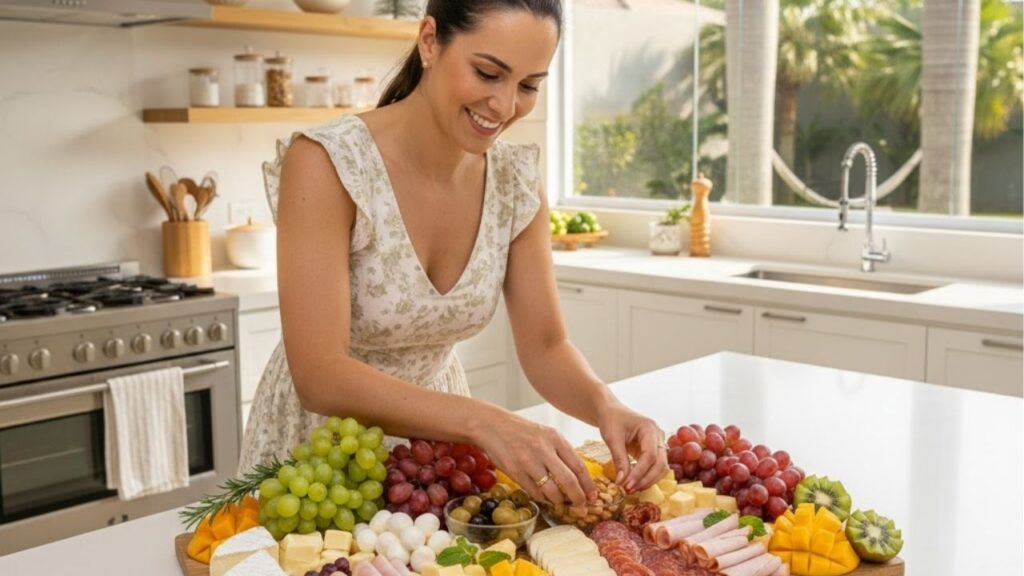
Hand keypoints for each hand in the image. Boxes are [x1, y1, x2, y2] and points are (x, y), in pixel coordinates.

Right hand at [474, 412, 596, 505]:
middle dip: (578, 498)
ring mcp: (529, 462)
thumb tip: (577, 477)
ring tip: (561, 502)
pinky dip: (542, 498)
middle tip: (582, 508)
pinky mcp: (515, 472)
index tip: (593, 497)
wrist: (492, 426)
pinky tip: (544, 497)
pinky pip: (534, 492)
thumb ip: (561, 452)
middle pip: (568, 481)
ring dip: (559, 501)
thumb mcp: (545, 434)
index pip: (578, 466)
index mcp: (555, 438)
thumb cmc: (521, 431)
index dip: (588, 485)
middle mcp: (544, 450)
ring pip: (551, 491)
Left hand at [597, 401, 667, 493]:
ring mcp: (659, 443)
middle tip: (629, 490)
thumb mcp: (612, 438)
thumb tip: (622, 482)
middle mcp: (658, 436)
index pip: (650, 455)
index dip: (640, 472)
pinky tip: (635, 484)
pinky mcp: (655, 450)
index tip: (627, 485)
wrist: (612, 412)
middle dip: (646, 479)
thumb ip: (619, 459)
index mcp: (649, 428)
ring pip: (661, 467)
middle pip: (660, 463)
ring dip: (648, 480)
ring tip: (631, 489)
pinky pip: (656, 467)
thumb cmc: (611, 420)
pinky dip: (647, 476)